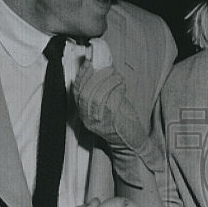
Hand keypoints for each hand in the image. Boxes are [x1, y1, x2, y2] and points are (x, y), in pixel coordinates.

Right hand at [72, 58, 164, 172]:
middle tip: (109, 68)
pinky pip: (111, 100)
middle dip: (96, 76)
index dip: (82, 76)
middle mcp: (88, 119)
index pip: (77, 92)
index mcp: (84, 114)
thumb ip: (100, 88)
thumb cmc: (120, 121)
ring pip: (98, 96)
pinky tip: (122, 84)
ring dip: (108, 81)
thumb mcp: (106, 104)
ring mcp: (99, 121)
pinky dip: (116, 88)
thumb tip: (101, 66)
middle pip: (86, 93)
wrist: (130, 143)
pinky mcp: (112, 121)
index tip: (88, 63)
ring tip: (117, 76)